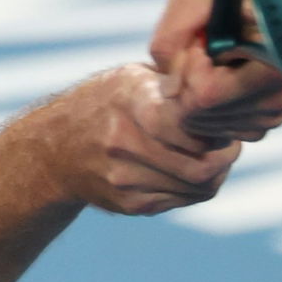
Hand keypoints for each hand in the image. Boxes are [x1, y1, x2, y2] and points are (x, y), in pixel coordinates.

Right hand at [36, 0, 281, 216]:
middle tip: (227, 143)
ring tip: (210, 155)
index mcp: (130, 103)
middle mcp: (125, 142)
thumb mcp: (131, 79)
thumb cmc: (103, 104)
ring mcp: (126, 177)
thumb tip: (224, 88)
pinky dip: (194, 186)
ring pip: (200, 186)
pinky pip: (182, 199)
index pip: (195, 126)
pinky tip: (185, 168)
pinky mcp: (130, 203)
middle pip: (205, 165)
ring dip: (215, 172)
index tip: (223, 119)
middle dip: (226, 155)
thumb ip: (174, 84)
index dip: (219, 127)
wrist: (53, 148)